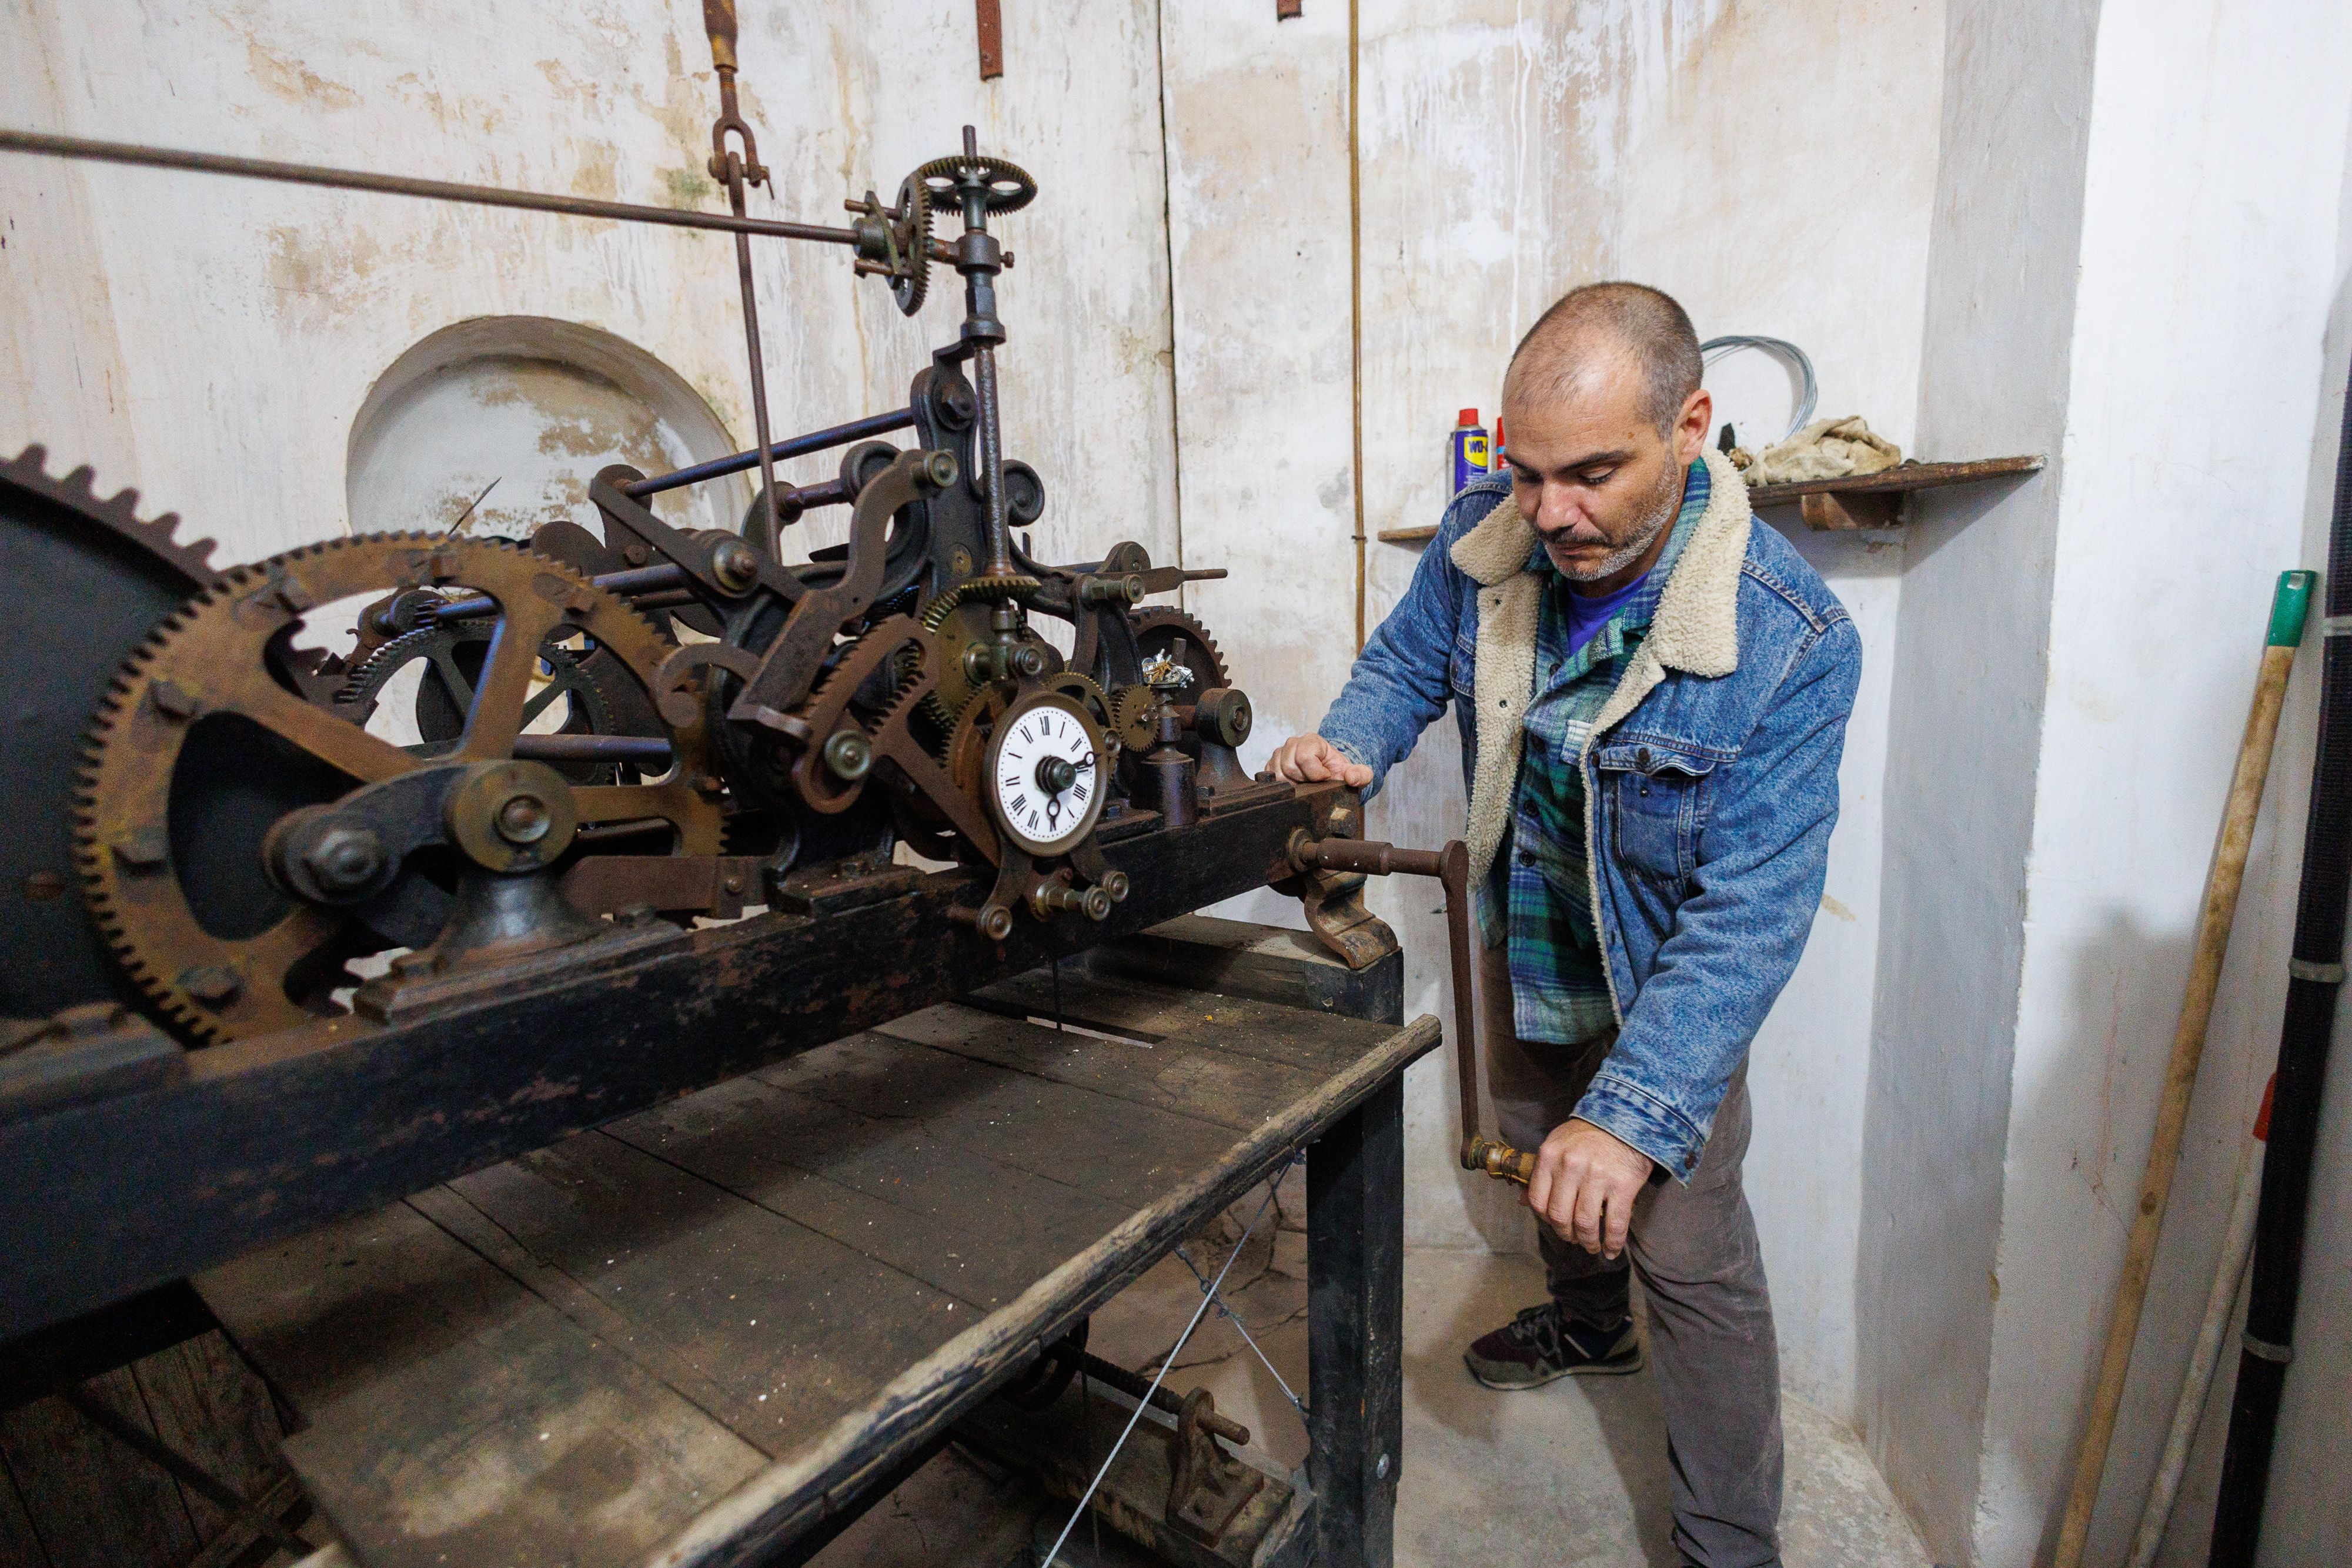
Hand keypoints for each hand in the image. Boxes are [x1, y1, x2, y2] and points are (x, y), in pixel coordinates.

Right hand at [1267, 733, 1372, 788]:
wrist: (1327, 775)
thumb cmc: (1337, 772)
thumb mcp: (1355, 774)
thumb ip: (1361, 775)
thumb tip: (1352, 777)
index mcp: (1311, 740)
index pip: (1304, 757)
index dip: (1316, 773)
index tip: (1325, 777)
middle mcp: (1293, 743)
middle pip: (1289, 767)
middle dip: (1304, 780)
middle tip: (1314, 782)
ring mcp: (1280, 754)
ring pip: (1279, 774)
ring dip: (1293, 784)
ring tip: (1305, 783)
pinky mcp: (1271, 765)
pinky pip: (1270, 778)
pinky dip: (1282, 785)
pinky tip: (1294, 784)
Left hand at [1525, 1118, 1653, 1258]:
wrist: (1627, 1118)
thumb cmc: (1590, 1134)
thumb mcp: (1558, 1144)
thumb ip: (1541, 1172)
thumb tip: (1522, 1201)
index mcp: (1550, 1156)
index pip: (1538, 1201)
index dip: (1545, 1220)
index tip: (1556, 1225)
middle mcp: (1570, 1166)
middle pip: (1560, 1216)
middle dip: (1566, 1235)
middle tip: (1575, 1239)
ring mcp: (1597, 1176)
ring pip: (1585, 1223)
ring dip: (1588, 1242)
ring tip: (1592, 1246)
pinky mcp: (1622, 1185)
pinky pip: (1615, 1223)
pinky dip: (1612, 1242)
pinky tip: (1611, 1250)